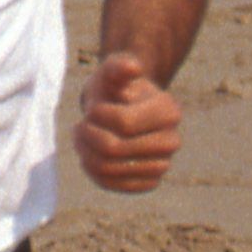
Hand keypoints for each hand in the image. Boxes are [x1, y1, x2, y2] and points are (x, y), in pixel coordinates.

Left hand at [76, 50, 184, 191]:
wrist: (122, 110)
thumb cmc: (116, 88)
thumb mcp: (113, 71)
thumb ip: (118, 66)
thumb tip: (130, 66)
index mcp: (169, 112)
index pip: (123, 123)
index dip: (97, 115)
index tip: (92, 108)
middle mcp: (172, 141)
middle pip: (113, 149)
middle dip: (87, 135)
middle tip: (79, 126)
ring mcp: (162, 164)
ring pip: (108, 169)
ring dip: (85, 153)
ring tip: (81, 138)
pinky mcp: (147, 182)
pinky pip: (112, 185)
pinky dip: (92, 171)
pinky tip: (90, 155)